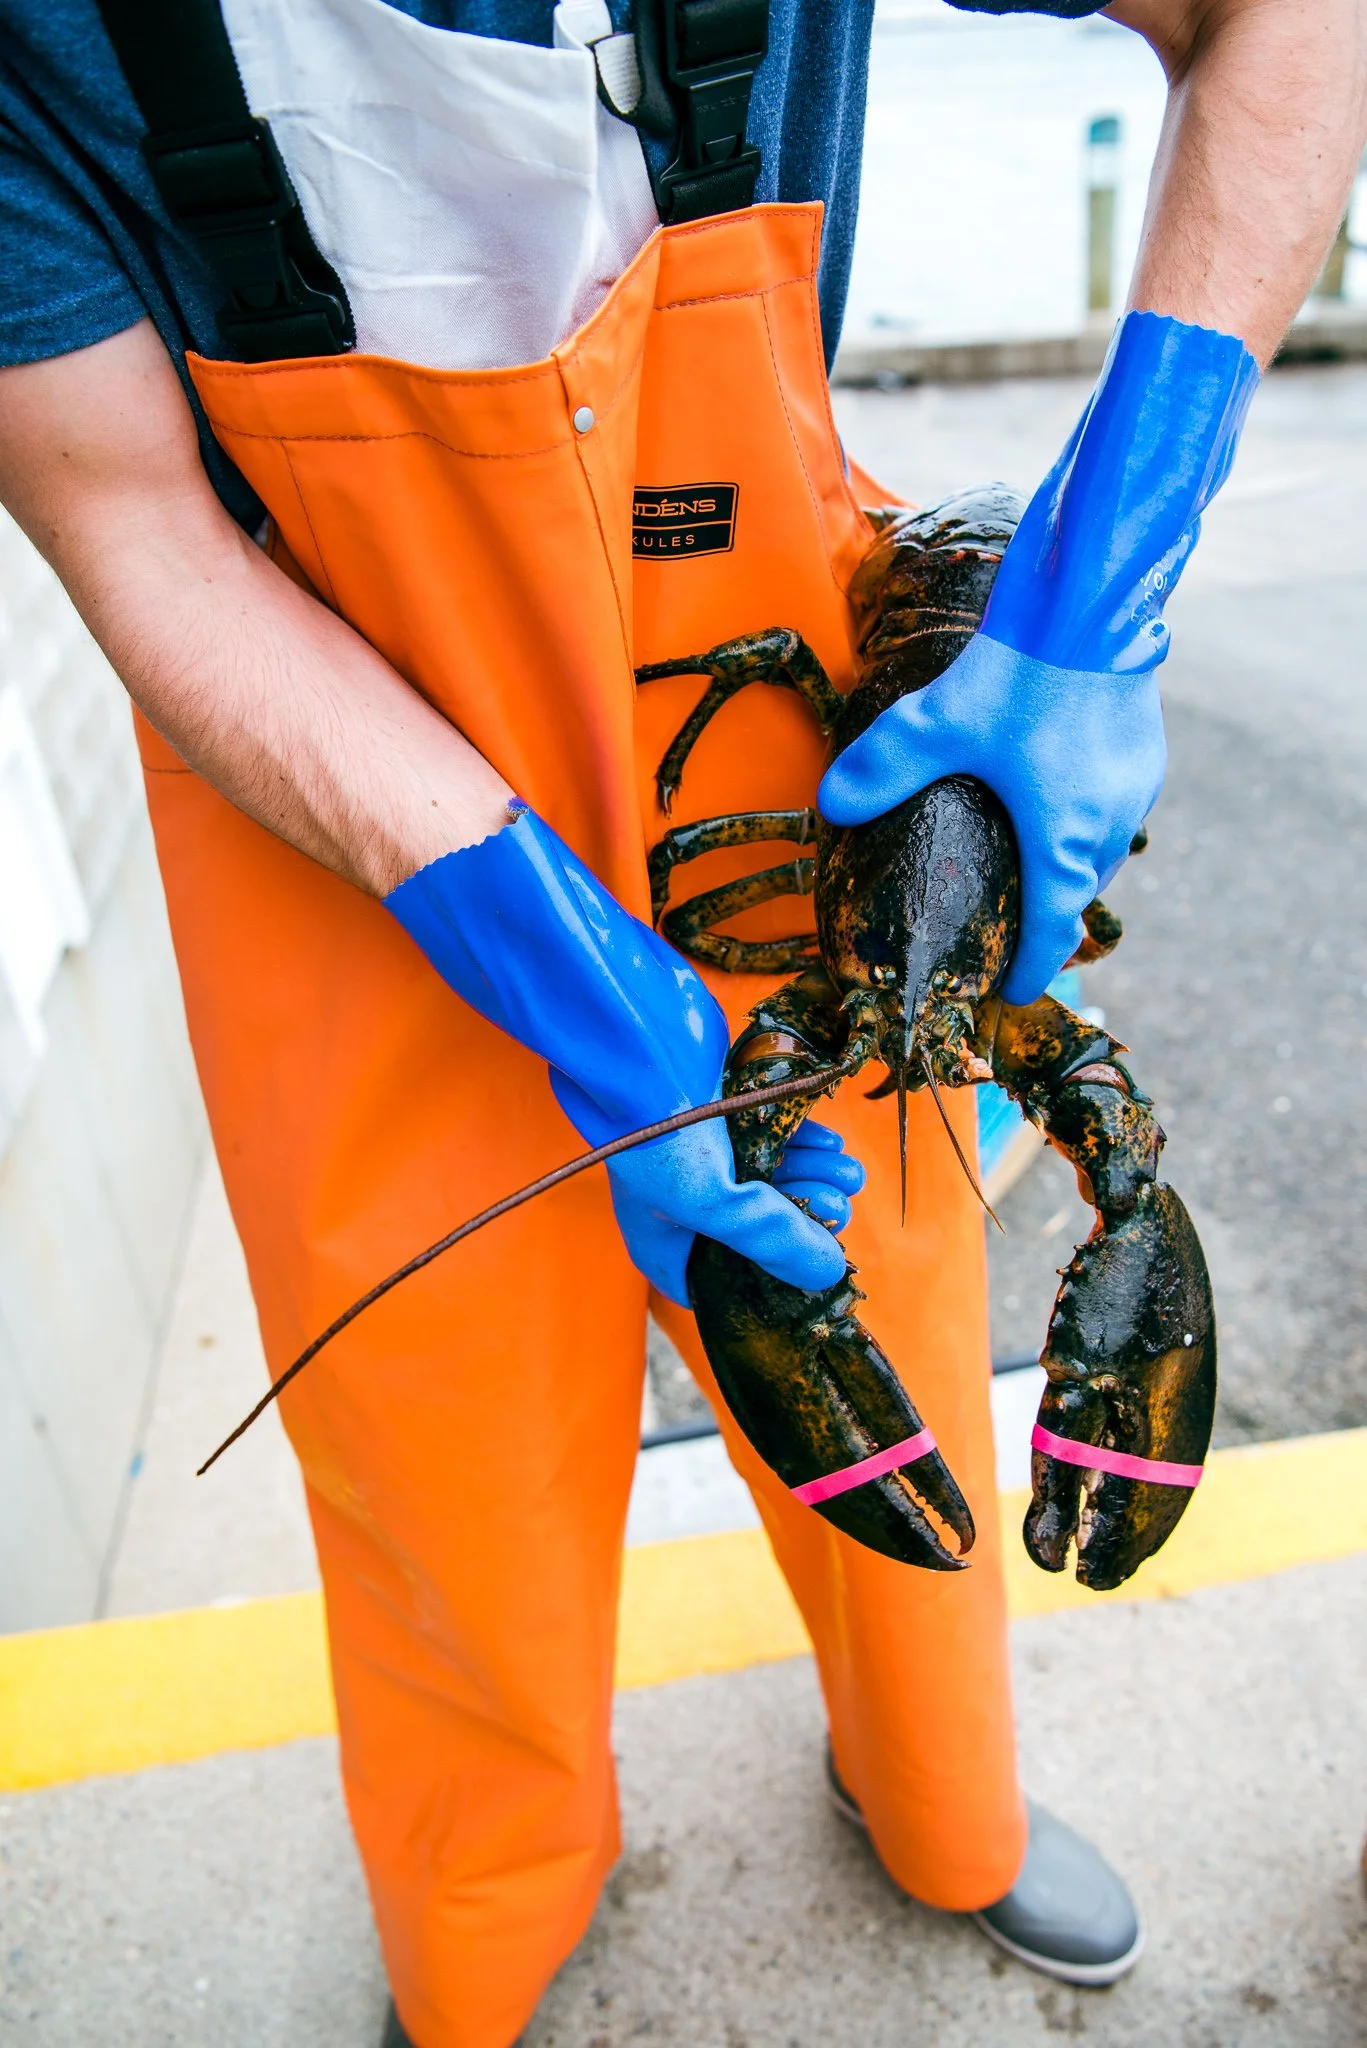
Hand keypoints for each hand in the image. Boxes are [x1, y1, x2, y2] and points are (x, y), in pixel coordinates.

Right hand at [387, 806, 856, 1305]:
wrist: (630, 1028)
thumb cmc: (652, 1122)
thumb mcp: (714, 1197)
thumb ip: (772, 1237)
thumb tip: (829, 1274)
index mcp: (661, 1238)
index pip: (714, 1287)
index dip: (761, 1287)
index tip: (805, 1275)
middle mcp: (678, 1202)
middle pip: (752, 1233)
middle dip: (799, 1222)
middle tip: (837, 1213)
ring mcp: (700, 1155)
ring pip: (768, 1182)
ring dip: (811, 1181)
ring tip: (848, 1177)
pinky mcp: (719, 1113)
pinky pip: (770, 1140)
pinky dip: (802, 1145)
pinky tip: (832, 1147)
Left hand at [818, 636, 1164, 1004]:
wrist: (1095, 603)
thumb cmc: (1023, 671)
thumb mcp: (935, 724)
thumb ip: (881, 768)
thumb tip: (832, 806)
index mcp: (1064, 838)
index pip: (1052, 929)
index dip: (1032, 967)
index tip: (1016, 991)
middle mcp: (1111, 825)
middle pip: (1078, 893)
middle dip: (1047, 917)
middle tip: (1009, 928)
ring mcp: (1137, 790)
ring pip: (1101, 853)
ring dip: (1069, 868)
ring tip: (1029, 866)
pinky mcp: (1147, 755)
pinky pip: (1116, 812)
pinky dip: (1087, 824)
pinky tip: (1054, 798)